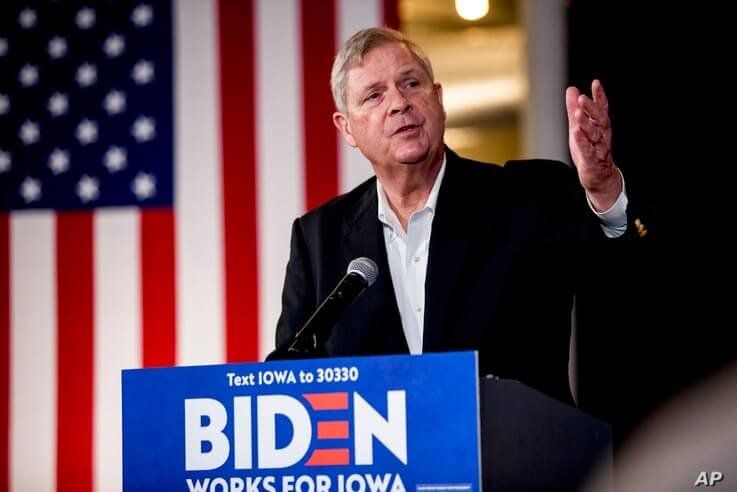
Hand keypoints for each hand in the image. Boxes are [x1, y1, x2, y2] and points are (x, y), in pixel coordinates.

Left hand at [566, 79, 621, 210]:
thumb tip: (572, 90)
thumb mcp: (579, 127)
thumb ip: (575, 109)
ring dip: (586, 124)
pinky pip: (588, 150)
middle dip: (592, 108)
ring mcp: (598, 148)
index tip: (596, 83)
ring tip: (578, 114)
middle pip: (599, 120)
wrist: (599, 177)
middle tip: (583, 98)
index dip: (599, 96)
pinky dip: (582, 142)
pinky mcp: (592, 161)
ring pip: (594, 135)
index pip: (601, 109)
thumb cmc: (590, 150)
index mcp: (600, 126)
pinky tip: (576, 133)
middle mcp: (602, 136)